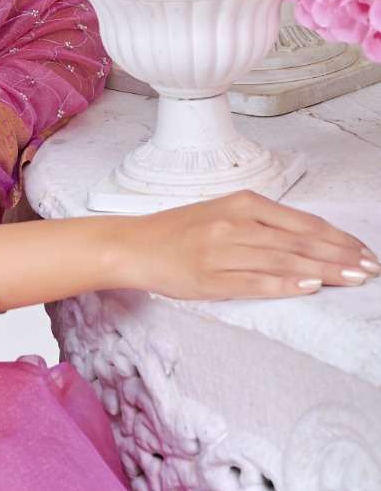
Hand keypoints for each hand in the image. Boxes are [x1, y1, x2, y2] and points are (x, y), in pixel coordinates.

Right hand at [119, 189, 380, 301]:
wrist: (133, 245)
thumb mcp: (223, 214)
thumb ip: (263, 224)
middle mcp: (235, 224)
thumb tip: (310, 241)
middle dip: (341, 256)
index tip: (364, 252)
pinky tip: (309, 286)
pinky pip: (254, 281)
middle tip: (371, 269)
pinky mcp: (209, 278)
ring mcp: (222, 251)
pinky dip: (284, 283)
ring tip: (353, 278)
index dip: (338, 239)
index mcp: (242, 204)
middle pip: (299, 241)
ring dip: (324, 270)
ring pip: (284, 259)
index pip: (303, 222)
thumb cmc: (179, 231)